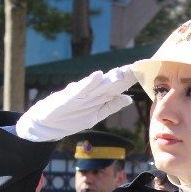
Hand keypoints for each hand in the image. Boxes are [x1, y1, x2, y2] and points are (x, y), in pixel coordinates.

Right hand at [15, 65, 135, 141]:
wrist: (45, 124)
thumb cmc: (70, 118)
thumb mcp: (95, 115)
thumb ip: (110, 106)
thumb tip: (128, 98)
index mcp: (99, 98)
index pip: (118, 87)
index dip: (130, 80)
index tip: (145, 72)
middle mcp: (91, 93)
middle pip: (111, 83)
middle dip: (124, 76)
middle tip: (138, 67)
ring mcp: (80, 95)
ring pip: (99, 85)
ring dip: (111, 78)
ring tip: (123, 72)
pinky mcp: (69, 98)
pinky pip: (81, 90)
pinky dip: (90, 83)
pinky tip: (98, 76)